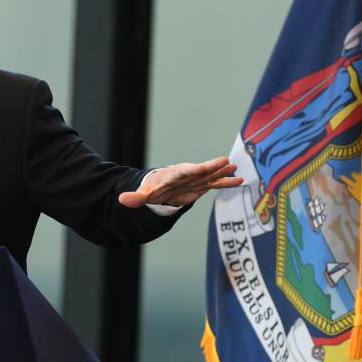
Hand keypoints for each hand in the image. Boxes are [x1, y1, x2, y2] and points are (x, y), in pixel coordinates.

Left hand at [118, 156, 241, 207]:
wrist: (160, 187)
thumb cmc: (153, 188)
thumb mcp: (144, 193)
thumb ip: (135, 198)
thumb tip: (123, 200)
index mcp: (174, 174)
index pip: (184, 171)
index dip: (194, 169)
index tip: (202, 167)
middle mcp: (187, 175)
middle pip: (201, 171)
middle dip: (212, 168)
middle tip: (226, 161)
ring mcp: (196, 180)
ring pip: (211, 176)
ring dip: (222, 174)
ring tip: (237, 169)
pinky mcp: (201, 186)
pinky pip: (215, 184)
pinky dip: (226, 182)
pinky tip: (238, 180)